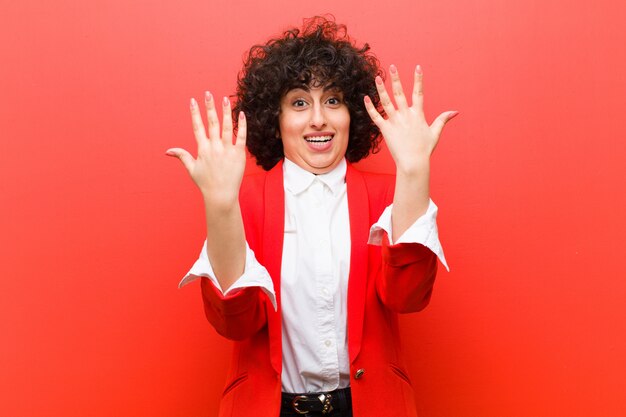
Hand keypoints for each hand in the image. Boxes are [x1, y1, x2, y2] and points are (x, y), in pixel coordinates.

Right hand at [166, 92, 246, 206]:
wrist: (221, 195)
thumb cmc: (206, 183)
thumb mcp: (192, 169)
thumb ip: (182, 156)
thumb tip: (167, 151)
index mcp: (202, 149)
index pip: (197, 127)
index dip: (195, 113)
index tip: (193, 101)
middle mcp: (214, 147)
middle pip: (211, 123)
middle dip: (209, 107)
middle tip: (208, 93)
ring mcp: (227, 150)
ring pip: (227, 127)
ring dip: (226, 112)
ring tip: (225, 99)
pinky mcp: (238, 154)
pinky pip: (241, 136)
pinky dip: (242, 125)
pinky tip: (242, 114)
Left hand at [364, 65, 456, 172]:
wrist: (413, 162)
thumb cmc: (424, 149)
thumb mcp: (435, 133)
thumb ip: (443, 120)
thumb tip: (455, 112)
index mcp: (418, 114)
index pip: (419, 93)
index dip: (418, 80)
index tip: (417, 67)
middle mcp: (406, 115)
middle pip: (400, 93)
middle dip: (396, 79)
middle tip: (392, 67)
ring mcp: (395, 122)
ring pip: (386, 102)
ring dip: (381, 89)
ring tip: (377, 78)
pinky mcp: (385, 130)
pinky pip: (376, 117)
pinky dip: (370, 108)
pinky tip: (365, 98)